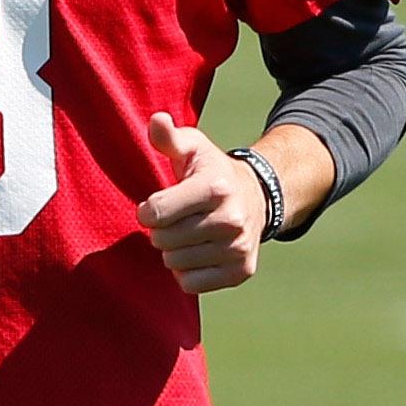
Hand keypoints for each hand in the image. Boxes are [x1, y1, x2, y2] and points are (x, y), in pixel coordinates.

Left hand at [136, 112, 264, 296]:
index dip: (148, 210)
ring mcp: (237, 249)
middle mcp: (231, 220)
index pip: (157, 213)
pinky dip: (187, 272)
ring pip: (174, 263)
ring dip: (174, 251)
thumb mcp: (193, 148)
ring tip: (188, 234)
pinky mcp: (240, 272)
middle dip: (161, 230)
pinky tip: (197, 253)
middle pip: (163, 240)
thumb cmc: (212, 172)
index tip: (156, 205)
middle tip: (176, 219)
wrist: (258, 197)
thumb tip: (157, 120)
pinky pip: (190, 284)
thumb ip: (169, 136)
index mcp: (215, 188)